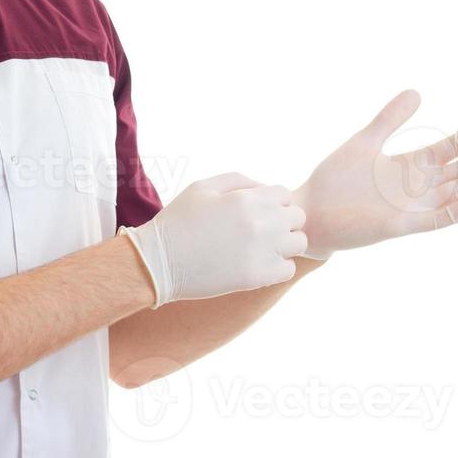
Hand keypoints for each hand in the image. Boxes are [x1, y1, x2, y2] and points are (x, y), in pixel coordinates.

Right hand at [119, 172, 307, 305]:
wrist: (158, 261)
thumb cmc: (179, 221)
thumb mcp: (203, 187)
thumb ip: (239, 181)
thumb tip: (265, 188)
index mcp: (247, 198)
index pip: (284, 194)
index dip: (272, 202)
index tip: (256, 212)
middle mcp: (260, 223)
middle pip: (297, 218)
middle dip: (282, 221)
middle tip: (260, 231)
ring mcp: (262, 251)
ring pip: (298, 243)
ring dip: (284, 245)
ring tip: (261, 248)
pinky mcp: (258, 277)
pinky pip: (288, 269)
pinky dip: (277, 267)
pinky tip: (256, 264)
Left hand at [291, 90, 457, 260]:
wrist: (309, 212)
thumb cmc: (336, 180)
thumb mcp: (366, 141)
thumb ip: (390, 119)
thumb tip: (417, 92)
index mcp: (410, 167)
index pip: (450, 148)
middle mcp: (417, 188)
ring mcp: (411, 208)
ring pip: (456, 193)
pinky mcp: (399, 226)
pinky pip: (436, 220)